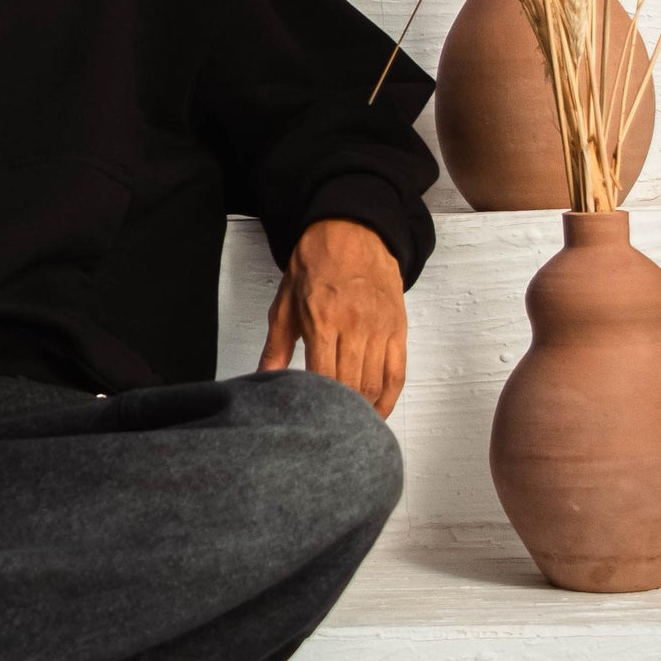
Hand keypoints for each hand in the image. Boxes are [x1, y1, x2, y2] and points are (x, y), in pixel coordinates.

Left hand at [259, 218, 406, 416]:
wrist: (351, 232)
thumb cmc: (314, 266)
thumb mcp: (285, 304)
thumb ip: (276, 347)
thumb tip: (263, 380)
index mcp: (322, 319)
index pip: (323, 377)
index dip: (319, 405)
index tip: (310, 419)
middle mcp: (354, 325)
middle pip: (351, 386)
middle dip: (340, 412)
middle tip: (327, 428)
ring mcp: (380, 328)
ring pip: (374, 384)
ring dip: (363, 409)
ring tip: (348, 425)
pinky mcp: (398, 328)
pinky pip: (397, 373)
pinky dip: (388, 398)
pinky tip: (377, 412)